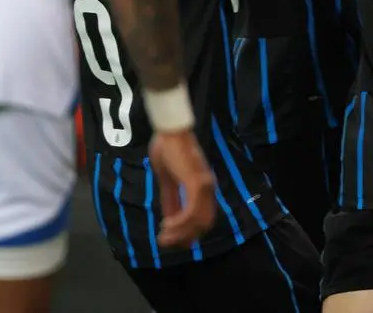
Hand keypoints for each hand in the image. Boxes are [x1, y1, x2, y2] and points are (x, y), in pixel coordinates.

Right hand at [148, 129, 216, 247]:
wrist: (169, 130)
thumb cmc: (167, 148)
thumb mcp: (167, 179)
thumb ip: (171, 199)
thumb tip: (169, 219)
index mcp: (203, 187)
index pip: (202, 217)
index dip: (189, 232)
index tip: (172, 240)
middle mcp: (208, 188)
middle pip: (203, 223)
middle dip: (184, 237)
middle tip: (166, 242)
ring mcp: (204, 186)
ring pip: (197, 221)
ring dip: (180, 233)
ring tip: (164, 237)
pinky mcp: (196, 183)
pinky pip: (191, 211)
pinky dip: (180, 222)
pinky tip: (167, 225)